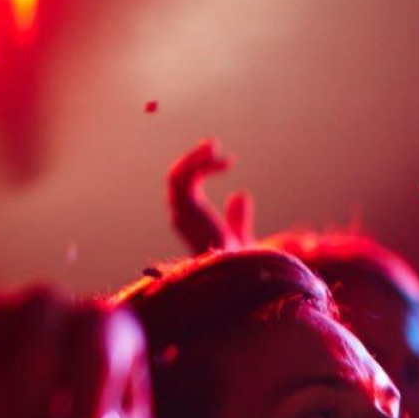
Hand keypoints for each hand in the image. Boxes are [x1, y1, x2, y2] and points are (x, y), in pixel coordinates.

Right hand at [167, 138, 254, 254]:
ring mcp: (181, 215)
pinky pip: (184, 178)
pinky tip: (225, 163)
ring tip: (214, 146)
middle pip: (176, 179)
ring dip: (194, 157)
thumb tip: (241, 194)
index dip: (198, 171)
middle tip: (212, 144)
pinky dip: (200, 164)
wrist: (238, 273)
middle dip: (193, 159)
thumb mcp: (240, 238)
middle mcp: (181, 218)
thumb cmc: (241, 265)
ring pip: (177, 176)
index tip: (223, 161)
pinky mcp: (186, 210)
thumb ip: (238, 218)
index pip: (184, 191)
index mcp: (190, 223)